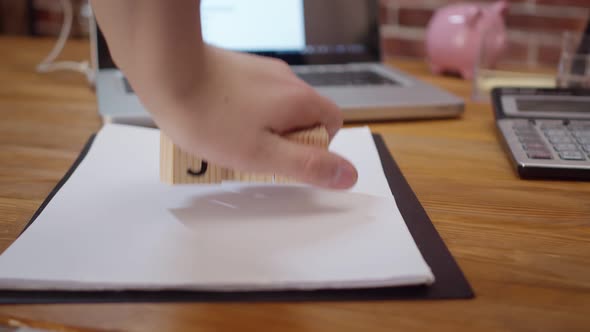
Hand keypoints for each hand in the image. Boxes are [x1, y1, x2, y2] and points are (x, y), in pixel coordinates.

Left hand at [143, 46, 357, 188]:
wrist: (166, 71)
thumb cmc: (211, 117)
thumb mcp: (262, 155)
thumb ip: (308, 166)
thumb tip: (349, 176)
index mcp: (300, 100)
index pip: (332, 124)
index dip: (317, 148)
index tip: (285, 160)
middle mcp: (286, 80)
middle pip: (303, 117)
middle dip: (284, 141)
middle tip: (252, 156)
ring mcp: (261, 71)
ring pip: (276, 108)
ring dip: (262, 129)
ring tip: (229, 143)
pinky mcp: (238, 68)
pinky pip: (254, 98)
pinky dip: (244, 115)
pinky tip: (217, 124)